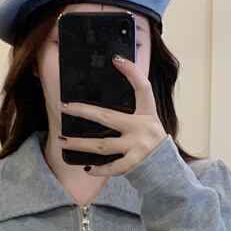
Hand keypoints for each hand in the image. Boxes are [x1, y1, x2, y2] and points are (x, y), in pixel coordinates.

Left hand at [59, 54, 168, 176]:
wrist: (167, 170)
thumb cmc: (151, 145)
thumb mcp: (148, 123)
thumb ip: (131, 115)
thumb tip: (100, 109)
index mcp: (148, 113)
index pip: (143, 88)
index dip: (132, 72)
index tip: (117, 59)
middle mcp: (143, 127)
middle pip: (107, 117)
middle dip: (83, 111)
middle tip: (63, 107)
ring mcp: (139, 146)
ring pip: (102, 144)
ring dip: (80, 144)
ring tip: (63, 141)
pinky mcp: (135, 163)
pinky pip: (112, 166)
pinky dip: (99, 169)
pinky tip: (87, 168)